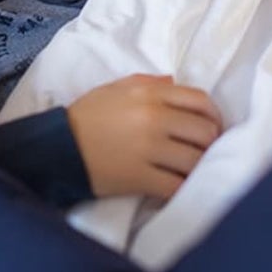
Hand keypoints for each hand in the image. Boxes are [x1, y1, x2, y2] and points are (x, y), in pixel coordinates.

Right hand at [67, 74, 222, 200]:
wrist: (57, 147)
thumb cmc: (86, 116)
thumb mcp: (113, 89)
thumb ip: (147, 82)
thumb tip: (174, 81)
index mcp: (148, 94)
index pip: (200, 101)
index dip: (213, 116)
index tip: (211, 127)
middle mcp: (153, 118)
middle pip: (204, 132)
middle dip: (209, 144)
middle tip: (202, 152)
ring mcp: (148, 149)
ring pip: (195, 161)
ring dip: (198, 168)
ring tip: (191, 170)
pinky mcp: (140, 177)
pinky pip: (176, 186)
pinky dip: (183, 189)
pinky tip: (178, 187)